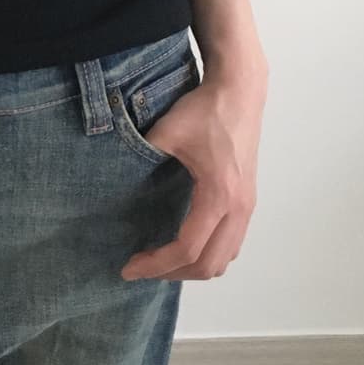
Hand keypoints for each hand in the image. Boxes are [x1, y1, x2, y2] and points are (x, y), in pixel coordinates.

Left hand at [120, 68, 263, 281]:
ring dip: (193, 267)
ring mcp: (247, 206)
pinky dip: (208, 254)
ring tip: (160, 261)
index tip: (129, 267)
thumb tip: (114, 177)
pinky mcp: (248, 201)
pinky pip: (232, 244)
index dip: (156, 264)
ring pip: (224, 259)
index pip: (188, 248)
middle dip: (172, 273)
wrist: (240, 91)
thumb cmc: (206, 110)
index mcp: (219, 195)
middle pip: (209, 264)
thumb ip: (141, 157)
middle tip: (140, 268)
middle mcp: (239, 208)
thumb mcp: (167, 132)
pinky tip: (184, 244)